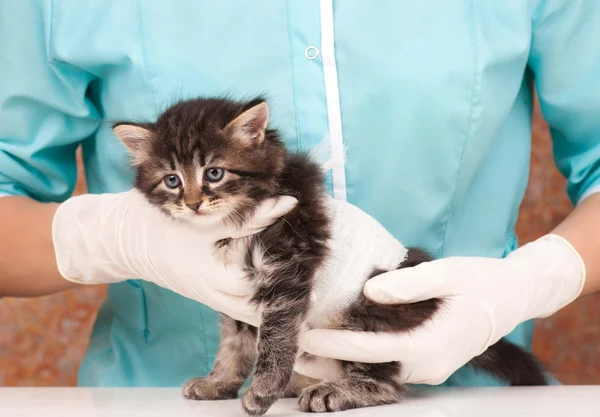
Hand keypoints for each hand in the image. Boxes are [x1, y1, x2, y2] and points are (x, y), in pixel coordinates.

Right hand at [51, 189, 296, 323]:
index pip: (276, 280)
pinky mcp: (214, 301)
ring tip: (303, 280)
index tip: (316, 261)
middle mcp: (225, 297)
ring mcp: (219, 303)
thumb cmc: (167, 226)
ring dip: (279, 296)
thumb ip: (253, 214)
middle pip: (272, 303)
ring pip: (260, 310)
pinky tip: (276, 284)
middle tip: (316, 270)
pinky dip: (262, 299)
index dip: (299, 272)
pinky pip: (247, 309)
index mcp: (226, 278)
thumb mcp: (210, 218)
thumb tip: (289, 202)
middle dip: (294, 289)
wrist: (130, 242)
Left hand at [298, 234, 584, 384]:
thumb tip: (367, 292)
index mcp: (430, 346)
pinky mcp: (430, 362)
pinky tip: (342, 349)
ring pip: (378, 370)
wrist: (515, 295)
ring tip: (309, 353)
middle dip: (331, 364)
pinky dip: (364, 359)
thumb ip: (406, 284)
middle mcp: (428, 366)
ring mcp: (430, 369)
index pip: (370, 349)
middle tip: (294, 355)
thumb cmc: (481, 280)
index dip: (335, 344)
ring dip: (345, 363)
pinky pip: (391, 365)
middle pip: (369, 368)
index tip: (306, 338)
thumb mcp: (446, 274)